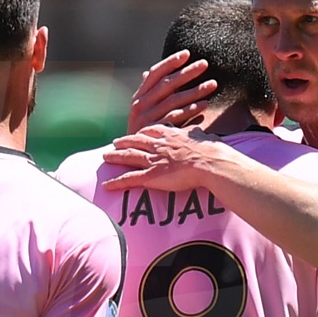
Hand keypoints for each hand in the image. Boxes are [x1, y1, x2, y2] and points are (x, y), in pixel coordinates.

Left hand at [103, 124, 238, 193]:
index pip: (151, 130)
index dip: (142, 132)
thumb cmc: (212, 151)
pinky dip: (117, 182)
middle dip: (123, 141)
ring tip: (105, 157)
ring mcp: (153, 160)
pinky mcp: (151, 176)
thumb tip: (199, 130)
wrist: (211, 162)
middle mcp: (158, 145)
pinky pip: (130, 179)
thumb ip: (196, 133)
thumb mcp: (203, 136)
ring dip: (115, 157)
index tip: (137, 133)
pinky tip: (107, 185)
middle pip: (135, 141)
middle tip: (114, 142)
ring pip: (128, 157)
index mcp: (170, 134)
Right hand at [132, 50, 217, 129]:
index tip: (187, 53)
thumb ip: (147, 93)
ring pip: (174, 100)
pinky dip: (191, 111)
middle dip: (187, 73)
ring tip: (212, 85)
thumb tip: (146, 73)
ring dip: (195, 91)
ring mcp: (148, 118)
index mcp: (139, 97)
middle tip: (205, 64)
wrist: (130, 156)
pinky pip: (176, 118)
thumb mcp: (141, 111)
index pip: (155, 74)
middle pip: (167, 84)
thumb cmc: (141, 130)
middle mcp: (141, 105)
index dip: (170, 62)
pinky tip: (205, 105)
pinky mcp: (156, 132)